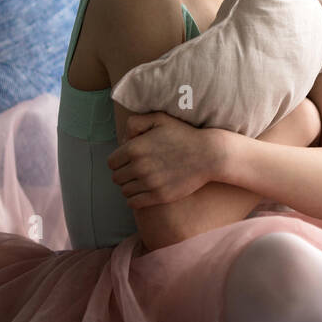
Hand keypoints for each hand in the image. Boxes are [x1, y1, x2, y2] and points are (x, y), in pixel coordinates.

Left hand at [107, 112, 223, 208]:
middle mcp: (139, 167)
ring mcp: (149, 183)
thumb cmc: (184, 135)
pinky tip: (144, 191)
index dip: (119, 161)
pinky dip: (135, 199)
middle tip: (137, 171)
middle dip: (124, 174)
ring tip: (142, 181)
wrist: (209, 155)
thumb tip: (123, 139)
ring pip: (124, 191)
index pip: (112, 163)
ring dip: (130, 186)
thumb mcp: (160, 119)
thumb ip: (136, 123)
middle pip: (116, 178)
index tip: (129, 161)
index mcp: (135, 148)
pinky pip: (134, 203)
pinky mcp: (159, 196)